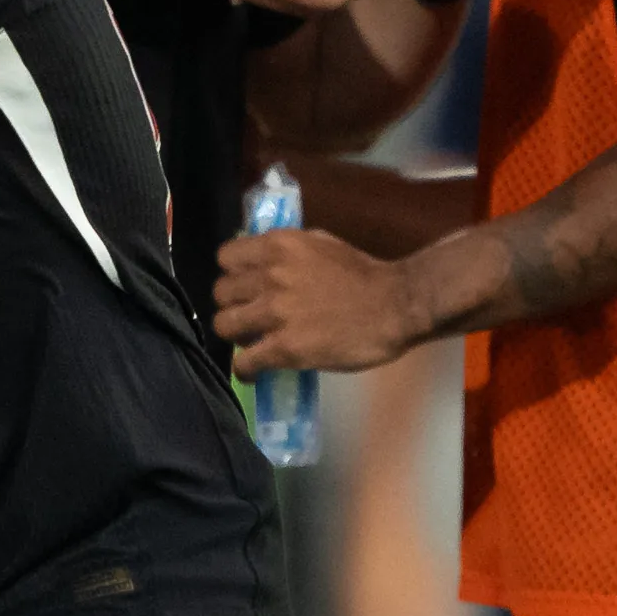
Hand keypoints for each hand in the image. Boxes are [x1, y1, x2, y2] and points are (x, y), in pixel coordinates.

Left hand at [212, 227, 421, 374]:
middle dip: (233, 305)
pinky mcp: (285, 347)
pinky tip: (254, 371)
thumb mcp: (319, 244)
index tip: (243, 286)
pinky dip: (245, 369)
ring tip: (251, 342)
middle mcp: (270, 275)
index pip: (225, 257)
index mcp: (277, 246)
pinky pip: (244, 361)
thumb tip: (260, 260)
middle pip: (221, 293)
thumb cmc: (363, 273)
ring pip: (224, 325)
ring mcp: (275, 312)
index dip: (232, 274)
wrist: (395, 305)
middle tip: (249, 316)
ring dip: (235, 336)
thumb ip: (286, 251)